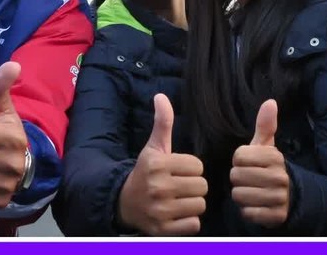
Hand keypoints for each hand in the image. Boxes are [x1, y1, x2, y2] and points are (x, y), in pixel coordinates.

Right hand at [115, 93, 207, 234]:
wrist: (124, 203)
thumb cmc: (146, 172)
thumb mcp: (154, 147)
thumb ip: (162, 123)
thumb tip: (161, 96)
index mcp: (157, 165)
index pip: (198, 166)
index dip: (192, 168)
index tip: (180, 170)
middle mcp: (158, 187)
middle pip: (202, 186)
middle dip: (194, 186)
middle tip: (181, 186)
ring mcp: (161, 210)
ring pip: (200, 205)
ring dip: (193, 203)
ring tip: (181, 199)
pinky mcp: (163, 229)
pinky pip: (194, 224)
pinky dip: (189, 221)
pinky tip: (178, 214)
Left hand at [231, 99, 289, 227]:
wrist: (290, 197)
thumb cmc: (269, 168)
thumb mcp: (267, 147)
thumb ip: (265, 125)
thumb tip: (270, 101)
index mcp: (275, 157)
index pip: (238, 156)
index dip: (239, 161)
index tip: (249, 164)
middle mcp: (279, 177)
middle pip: (236, 176)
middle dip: (238, 179)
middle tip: (249, 180)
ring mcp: (279, 197)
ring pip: (239, 195)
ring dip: (242, 196)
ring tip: (252, 192)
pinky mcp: (276, 216)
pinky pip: (247, 212)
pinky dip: (248, 210)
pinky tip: (256, 206)